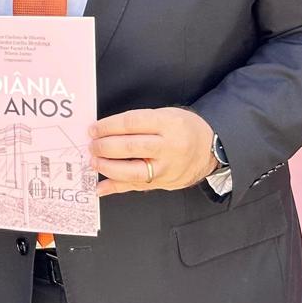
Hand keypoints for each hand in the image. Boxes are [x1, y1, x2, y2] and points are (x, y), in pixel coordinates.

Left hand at [88, 107, 217, 195]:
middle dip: (105, 147)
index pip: (131, 124)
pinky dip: (115, 187)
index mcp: (168, 124)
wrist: (209, 149)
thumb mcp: (165, 115)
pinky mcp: (165, 183)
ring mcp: (167, 168)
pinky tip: (100, 187)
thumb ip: (137, 123)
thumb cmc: (182, 128)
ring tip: (94, 161)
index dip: (108, 126)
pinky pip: (137, 187)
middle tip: (91, 145)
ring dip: (108, 167)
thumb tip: (104, 131)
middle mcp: (169, 147)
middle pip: (130, 147)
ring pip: (133, 171)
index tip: (93, 129)